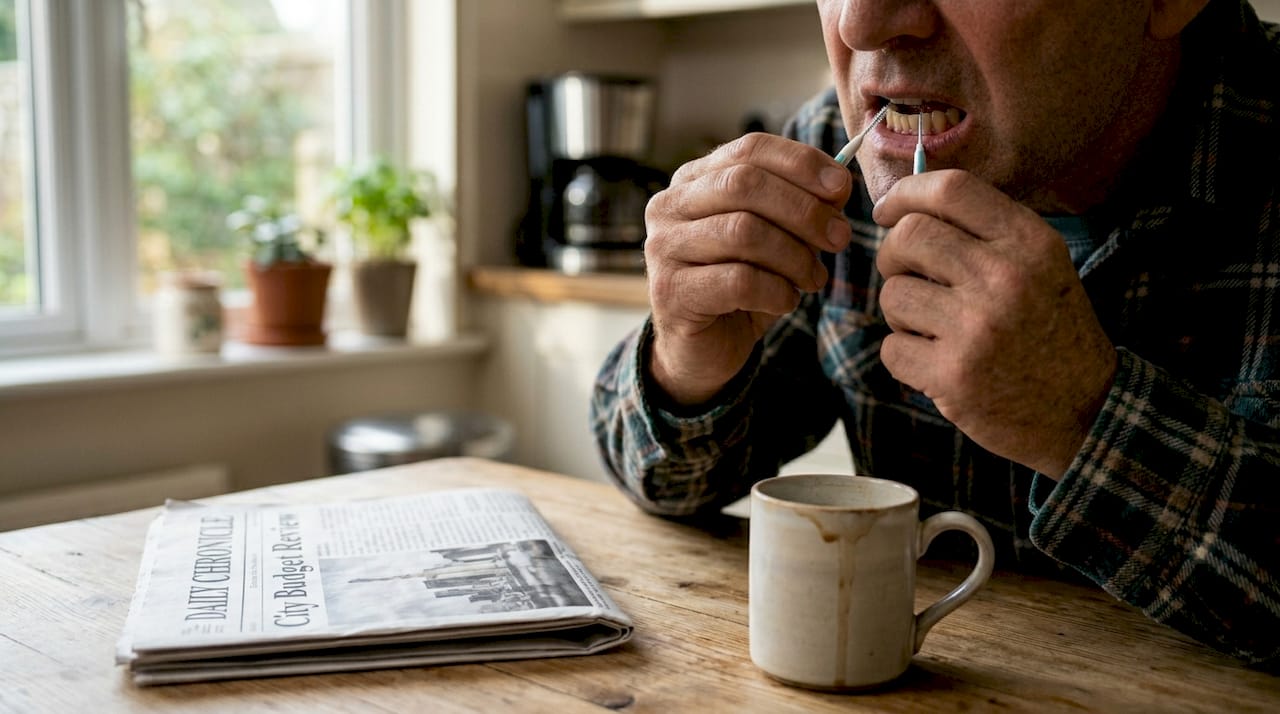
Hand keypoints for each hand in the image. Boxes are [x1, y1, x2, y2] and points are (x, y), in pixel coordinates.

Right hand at [643, 133, 854, 405]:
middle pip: (745, 184)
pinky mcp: (670, 291)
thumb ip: (800, 205)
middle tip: (839, 238)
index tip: (842, 188)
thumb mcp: (775, 238)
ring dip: (794, 256)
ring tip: (813, 279)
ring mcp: (664, 247)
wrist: (703, 349)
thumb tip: (837, 184)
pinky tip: (786, 303)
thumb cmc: (742, 286)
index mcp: (695, 180)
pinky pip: (738, 281)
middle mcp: (669, 205)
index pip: (749, 149)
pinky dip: (776, 291)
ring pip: (743, 231)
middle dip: (804, 210)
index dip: (800, 162)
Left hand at [872, 170, 1116, 476]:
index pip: (950, 190)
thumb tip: (906, 207)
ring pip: (893, 293)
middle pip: (909, 236)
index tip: (887, 210)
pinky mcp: (953, 374)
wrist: (1085, 410)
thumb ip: (984, 232)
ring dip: (901, 311)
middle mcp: (1004, 278)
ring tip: (933, 327)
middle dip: (893, 255)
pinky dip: (904, 356)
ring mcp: (977, 328)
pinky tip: (936, 361)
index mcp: (1029, 243)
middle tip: (906, 275)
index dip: (905, 193)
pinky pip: (892, 347)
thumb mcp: (1041, 266)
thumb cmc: (1050, 331)